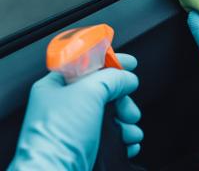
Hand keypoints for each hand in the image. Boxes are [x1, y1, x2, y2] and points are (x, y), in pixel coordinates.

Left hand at [9, 54, 141, 169]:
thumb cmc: (59, 137)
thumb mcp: (88, 92)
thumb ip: (112, 78)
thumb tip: (127, 78)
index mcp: (57, 86)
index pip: (87, 65)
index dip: (110, 62)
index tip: (130, 63)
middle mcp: (65, 106)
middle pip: (105, 91)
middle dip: (123, 99)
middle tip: (128, 109)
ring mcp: (76, 128)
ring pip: (112, 115)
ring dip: (127, 121)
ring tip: (130, 131)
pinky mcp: (87, 146)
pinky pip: (113, 136)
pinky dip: (125, 139)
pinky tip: (128, 143)